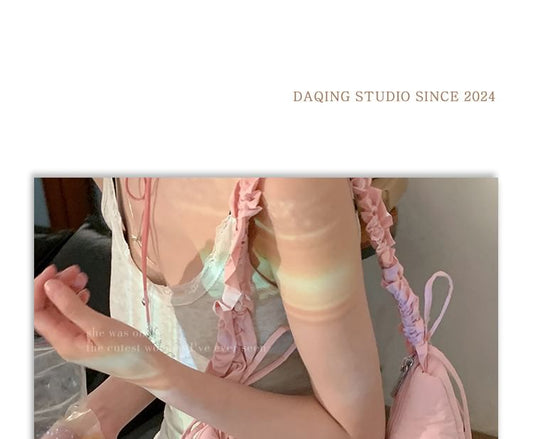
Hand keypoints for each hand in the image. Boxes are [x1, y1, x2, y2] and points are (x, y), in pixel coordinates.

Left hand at [34, 267, 164, 386]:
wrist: (149, 368)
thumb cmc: (129, 352)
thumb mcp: (101, 327)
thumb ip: (73, 307)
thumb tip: (50, 287)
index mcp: (64, 342)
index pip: (35, 313)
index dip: (38, 290)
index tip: (53, 272)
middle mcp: (65, 341)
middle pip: (46, 309)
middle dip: (54, 286)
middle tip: (73, 271)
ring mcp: (75, 338)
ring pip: (59, 309)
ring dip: (66, 290)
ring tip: (82, 277)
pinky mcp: (86, 335)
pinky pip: (72, 313)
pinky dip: (76, 298)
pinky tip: (85, 291)